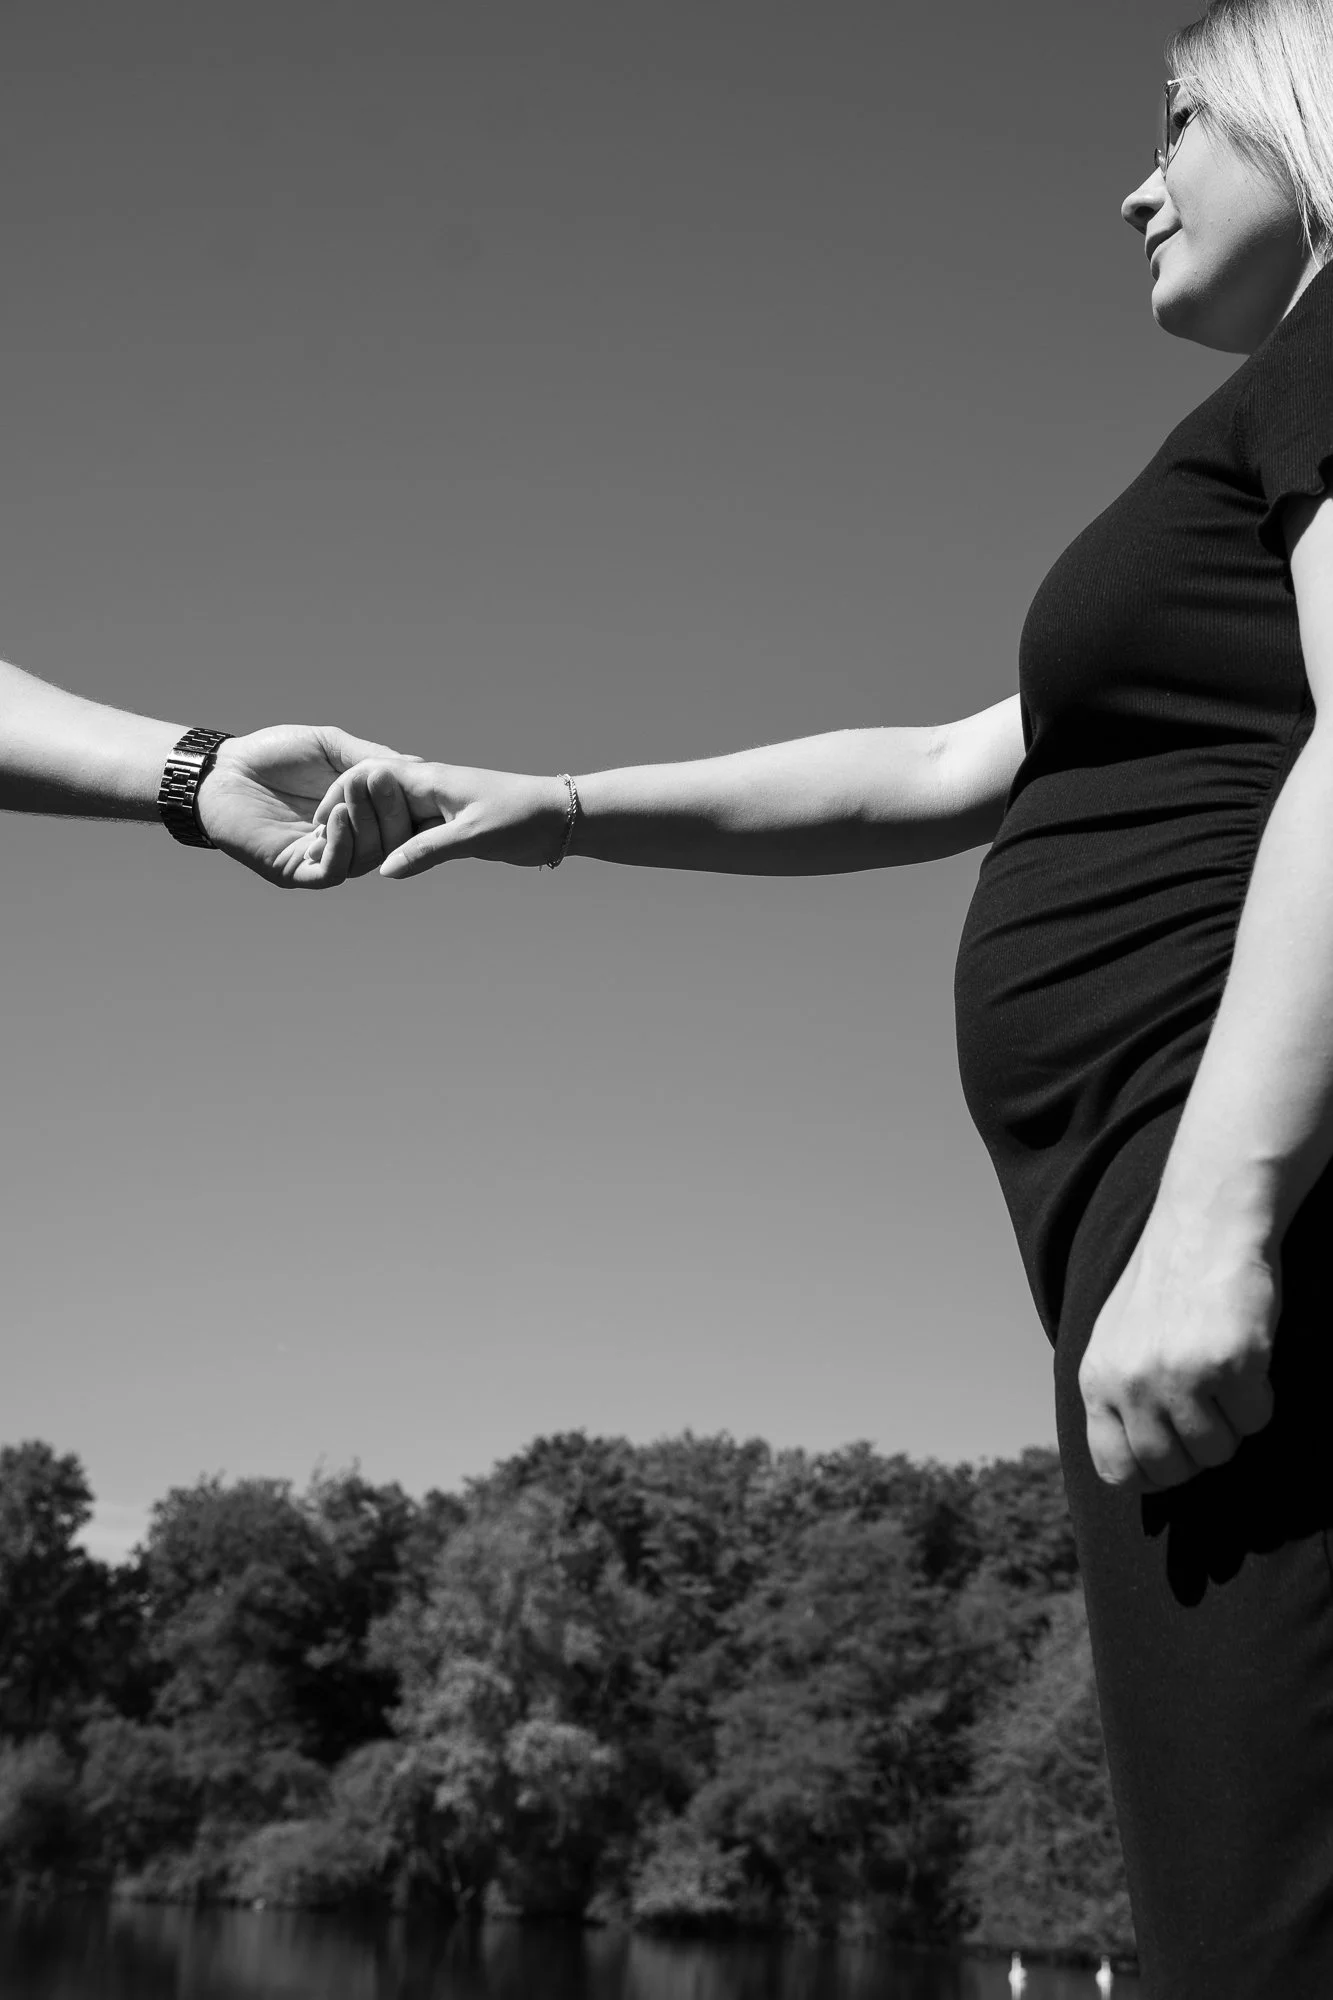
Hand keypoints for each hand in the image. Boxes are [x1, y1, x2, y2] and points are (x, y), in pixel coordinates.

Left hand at [195, 725, 419, 887]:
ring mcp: (321, 861)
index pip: (399, 822)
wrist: (221, 769)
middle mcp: (346, 844)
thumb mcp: (330, 747)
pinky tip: (337, 813)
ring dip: (365, 824)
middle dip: (389, 812)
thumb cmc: (274, 754)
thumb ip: (369, 758)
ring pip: (366, 859)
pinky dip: (341, 844)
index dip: (409, 803)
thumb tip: (417, 766)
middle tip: (383, 781)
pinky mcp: (296, 873)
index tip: (413, 777)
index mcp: (358, 818)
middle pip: (390, 844)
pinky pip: (333, 871)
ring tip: (357, 789)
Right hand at [312, 759, 569, 876]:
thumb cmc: (522, 817)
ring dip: (366, 838)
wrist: (562, 817)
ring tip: (336, 861)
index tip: (318, 827)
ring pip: (389, 822)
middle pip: (371, 800)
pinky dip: (392, 850)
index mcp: (427, 779)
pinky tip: (377, 869)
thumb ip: (428, 850)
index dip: (338, 799)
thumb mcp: (473, 837)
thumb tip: (383, 870)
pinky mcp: (449, 828)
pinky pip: (410, 838)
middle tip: (313, 849)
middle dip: (344, 821)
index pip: (366, 778)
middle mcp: (427, 790)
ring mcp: (437, 809)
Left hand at [1078, 1207, 1278, 1489]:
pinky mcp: (1229, 1363)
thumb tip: (1137, 1471)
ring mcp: (1179, 1375)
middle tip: (1211, 1412)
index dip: (1152, 1474)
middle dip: (1198, 1453)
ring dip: (1231, 1424)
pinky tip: (1248, 1356)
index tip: (1176, 1456)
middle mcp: (1131, 1382)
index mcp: (1097, 1378)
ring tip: (1225, 1375)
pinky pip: (1255, 1419)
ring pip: (1217, 1450)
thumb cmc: (1167, 1284)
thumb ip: (1120, 1398)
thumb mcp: (1117, 1341)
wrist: (1205, 1223)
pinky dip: (1260, 1398)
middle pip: (1170, 1469)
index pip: (1114, 1469)